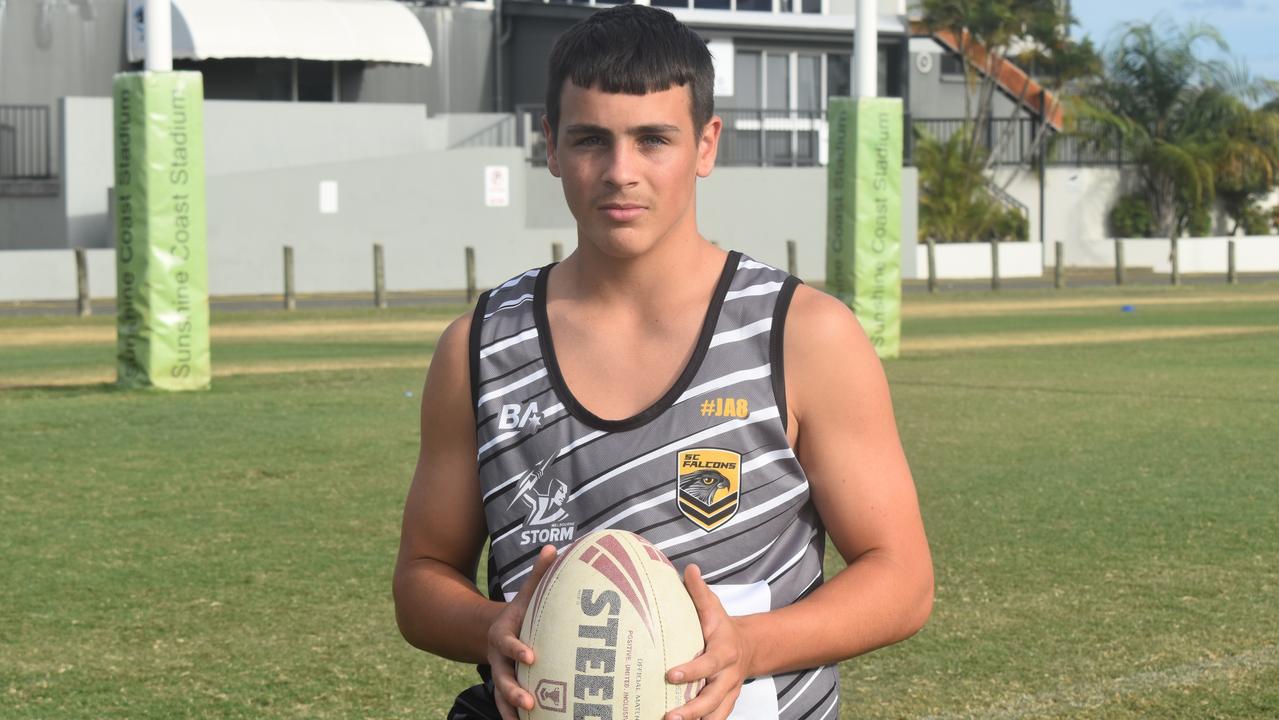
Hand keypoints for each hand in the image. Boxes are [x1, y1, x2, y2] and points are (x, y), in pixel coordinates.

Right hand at [487, 545, 558, 719]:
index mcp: (502, 635)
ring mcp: (501, 676)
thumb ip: (539, 575)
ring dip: (513, 708)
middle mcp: (498, 660)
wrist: (494, 631)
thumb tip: (555, 547)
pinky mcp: (506, 689)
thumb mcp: (526, 594)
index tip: (532, 657)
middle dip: (513, 690)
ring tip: (528, 718)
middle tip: (529, 700)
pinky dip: (515, 716)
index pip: (509, 644)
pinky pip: (508, 707)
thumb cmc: (520, 612)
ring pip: (503, 696)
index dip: (518, 650)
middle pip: (502, 677)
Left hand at [664, 564, 755, 719]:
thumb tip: (688, 568)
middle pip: (712, 698)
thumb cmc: (723, 626)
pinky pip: (716, 718)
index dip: (691, 670)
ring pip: (715, 714)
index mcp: (724, 652)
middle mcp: (727, 677)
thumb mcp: (713, 607)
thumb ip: (699, 591)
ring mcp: (728, 693)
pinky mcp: (724, 704)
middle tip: (669, 716)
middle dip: (692, 710)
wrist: (750, 647)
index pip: (707, 664)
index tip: (670, 674)